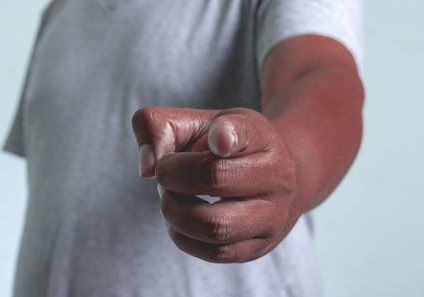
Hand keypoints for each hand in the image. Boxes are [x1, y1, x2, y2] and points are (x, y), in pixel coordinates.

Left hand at [132, 106, 298, 262]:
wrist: (274, 180)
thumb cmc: (228, 149)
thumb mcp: (200, 123)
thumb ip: (160, 127)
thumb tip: (146, 167)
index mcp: (260, 137)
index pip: (244, 133)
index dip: (227, 135)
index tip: (218, 139)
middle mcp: (276, 176)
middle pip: (215, 179)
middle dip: (172, 177)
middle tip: (165, 173)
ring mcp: (273, 216)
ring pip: (214, 226)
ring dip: (175, 212)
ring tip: (172, 196)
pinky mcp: (260, 247)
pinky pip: (213, 252)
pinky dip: (182, 236)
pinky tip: (181, 218)